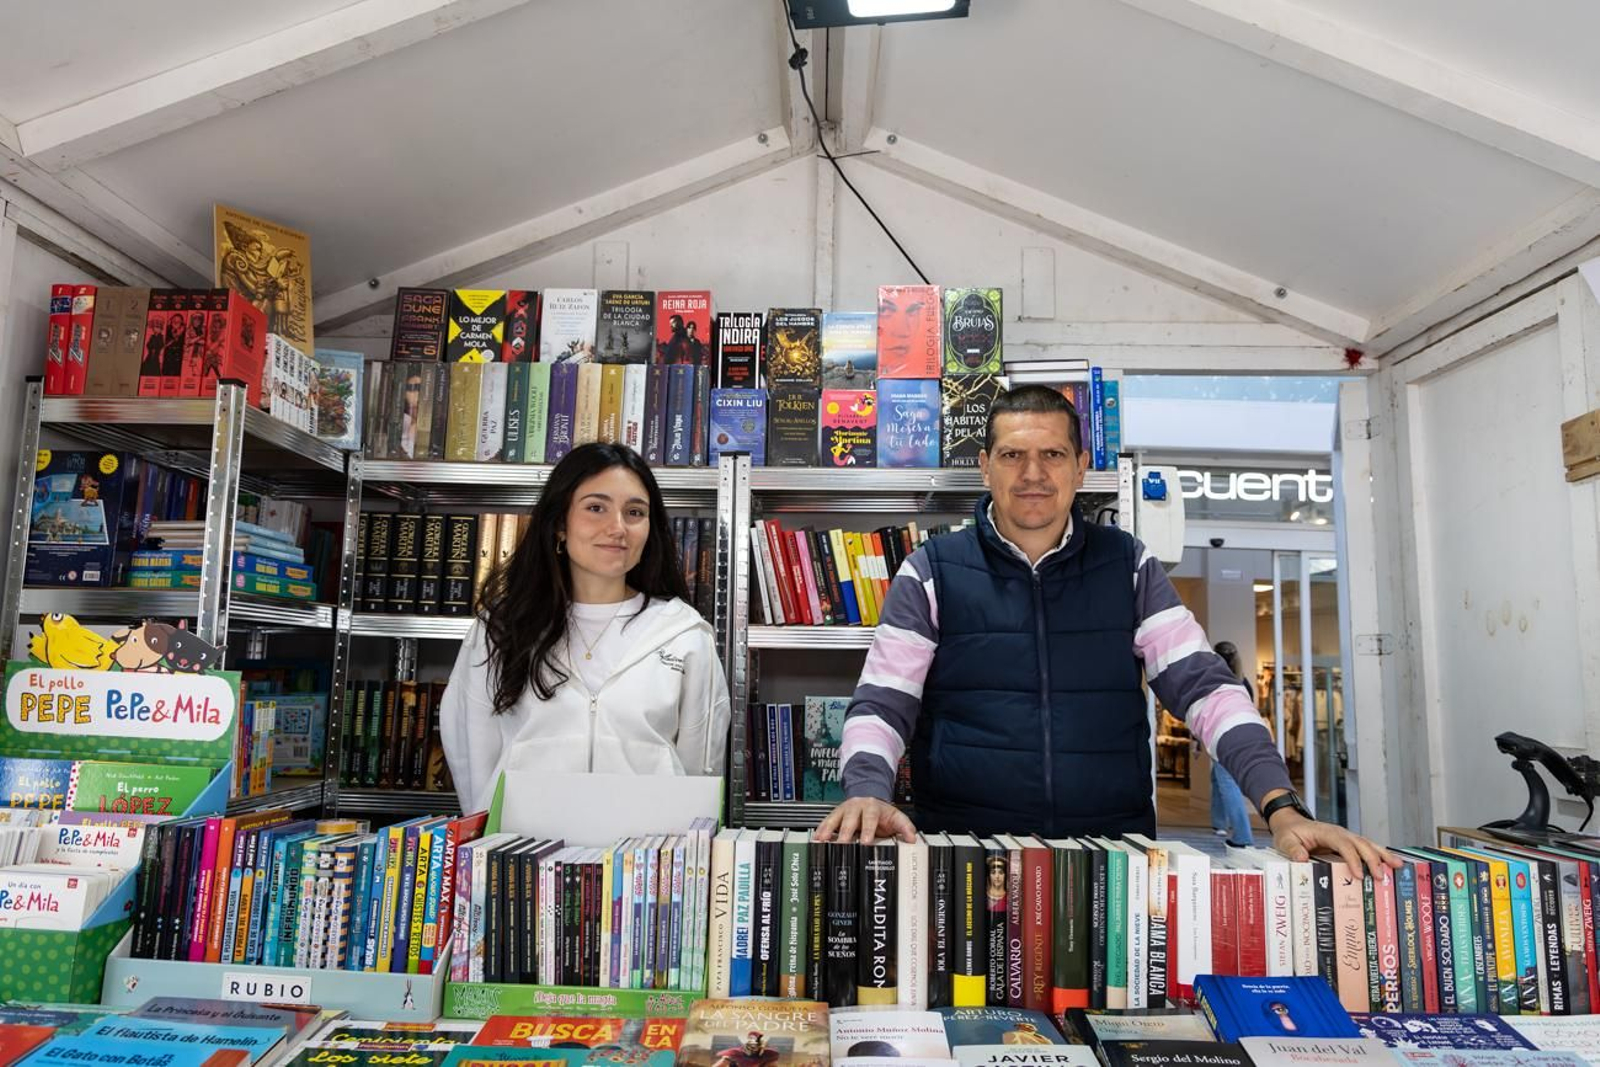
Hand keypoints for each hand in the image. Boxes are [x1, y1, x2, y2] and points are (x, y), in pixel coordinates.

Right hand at [814, 797, 916, 844]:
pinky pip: (826, 822)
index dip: (867, 830)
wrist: (870, 798)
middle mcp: (856, 807)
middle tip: (842, 845)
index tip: (865, 842)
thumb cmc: (882, 812)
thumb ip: (905, 827)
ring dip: (827, 830)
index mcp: (872, 808)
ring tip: (822, 841)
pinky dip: (820, 830)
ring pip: (834, 819)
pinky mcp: (834, 815)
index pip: (870, 819)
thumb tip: (912, 839)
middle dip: (845, 833)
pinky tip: (815, 839)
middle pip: (849, 820)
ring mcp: (843, 810)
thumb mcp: (896, 816)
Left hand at [1269, 809, 1400, 878]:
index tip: (1359, 875)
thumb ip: (1292, 849)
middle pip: (1361, 844)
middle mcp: (1340, 833)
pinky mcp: (1349, 843)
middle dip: (1373, 859)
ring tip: (1398, 866)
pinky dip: (1380, 855)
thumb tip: (1301, 858)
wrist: (1291, 824)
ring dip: (1383, 855)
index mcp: (1326, 832)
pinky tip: (1392, 864)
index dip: (1352, 859)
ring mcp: (1346, 837)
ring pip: (1368, 844)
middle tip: (1381, 877)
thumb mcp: (1285, 840)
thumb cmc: (1289, 832)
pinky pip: (1367, 848)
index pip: (1342, 844)